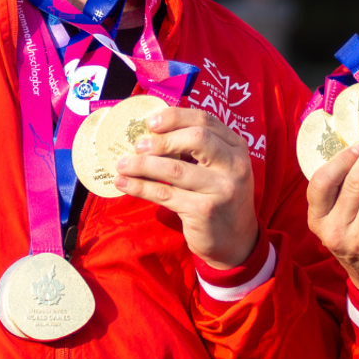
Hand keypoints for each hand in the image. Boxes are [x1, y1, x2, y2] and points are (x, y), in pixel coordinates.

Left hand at [113, 106, 259, 269]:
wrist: (236, 240)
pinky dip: (140, 186)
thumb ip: (196, 149)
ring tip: (122, 164)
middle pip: (196, 138)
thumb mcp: (219, 168)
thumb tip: (151, 132)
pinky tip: (123, 183)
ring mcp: (221, 189)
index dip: (175, 117)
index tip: (150, 121)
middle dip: (162, 139)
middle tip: (138, 145)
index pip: (205, 120)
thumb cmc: (219, 197)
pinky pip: (165, 194)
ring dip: (143, 164)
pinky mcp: (204, 210)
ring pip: (175, 169)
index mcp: (236, 148)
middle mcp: (234, 166)